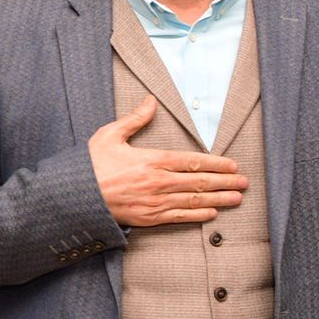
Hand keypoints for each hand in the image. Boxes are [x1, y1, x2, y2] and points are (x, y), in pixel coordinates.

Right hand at [90, 97, 247, 226]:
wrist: (74, 196)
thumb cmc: (90, 165)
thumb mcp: (109, 135)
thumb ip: (134, 119)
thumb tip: (150, 101)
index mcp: (151, 160)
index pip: (193, 161)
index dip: (217, 164)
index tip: (233, 164)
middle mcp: (158, 182)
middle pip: (199, 182)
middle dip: (225, 182)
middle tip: (244, 182)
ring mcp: (154, 202)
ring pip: (194, 200)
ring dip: (218, 199)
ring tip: (236, 198)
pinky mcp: (147, 218)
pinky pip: (178, 216)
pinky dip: (197, 215)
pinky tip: (211, 213)